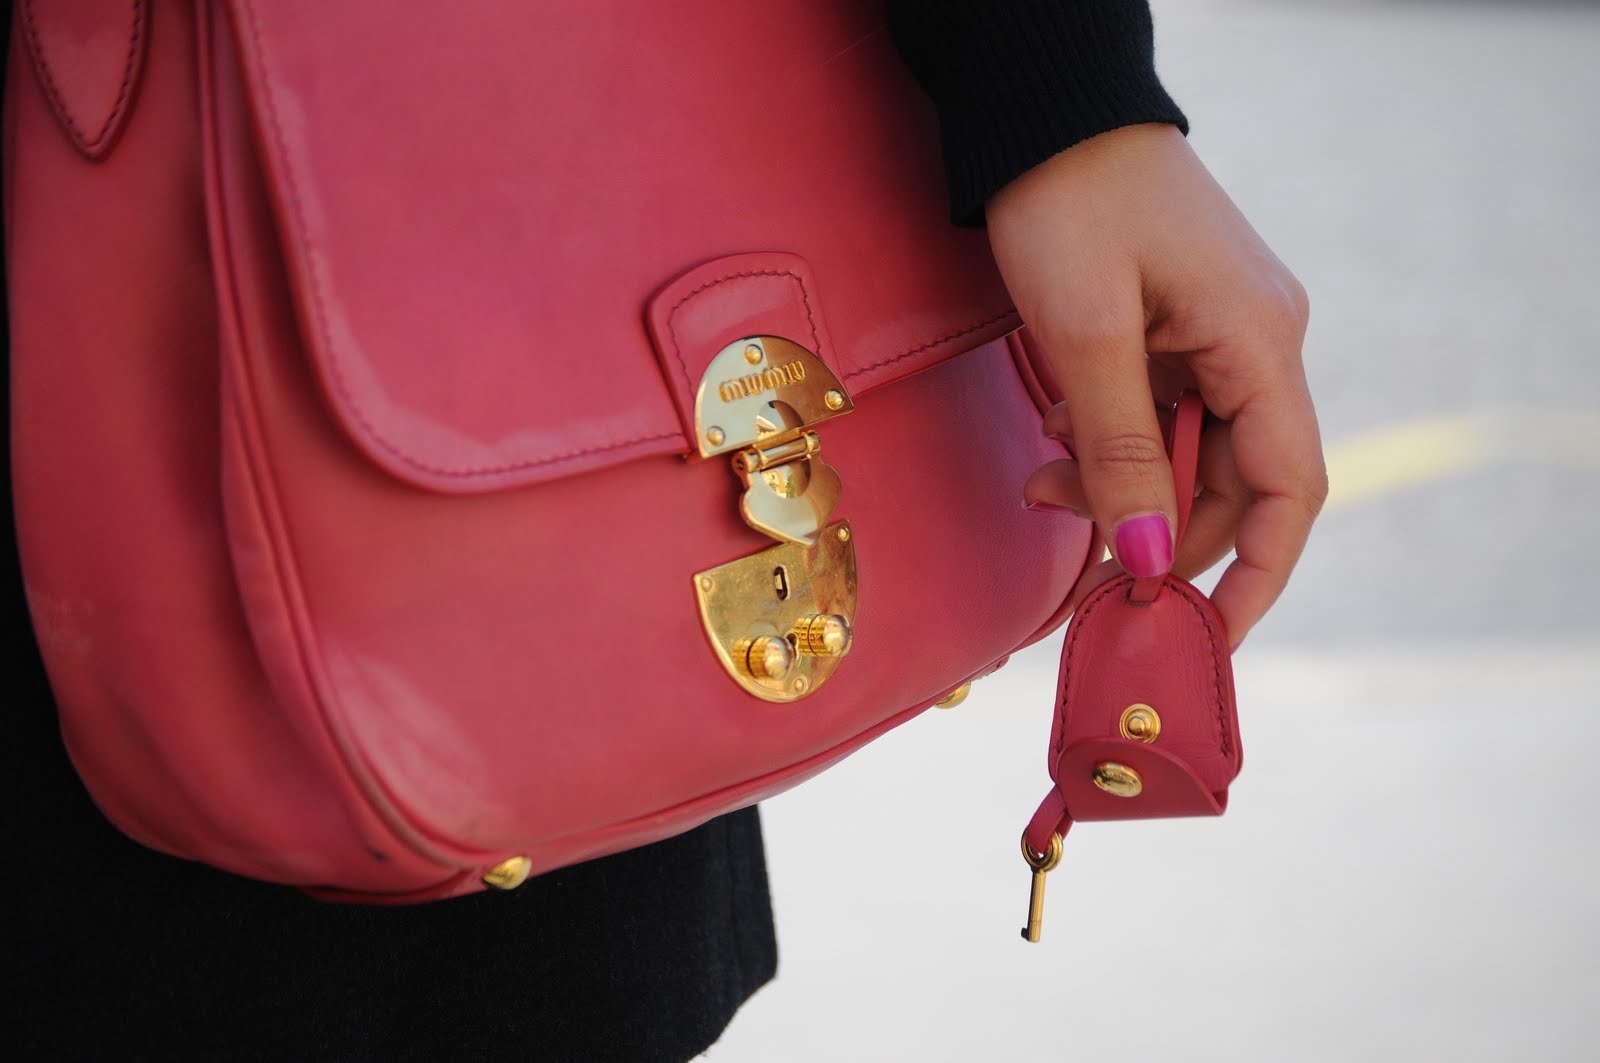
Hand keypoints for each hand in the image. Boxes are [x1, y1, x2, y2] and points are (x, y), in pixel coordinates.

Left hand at [992, 123, 1324, 645]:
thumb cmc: (1068, 201)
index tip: (1203, 638)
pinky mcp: (1175, 328)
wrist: (1043, 110)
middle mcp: (1256, 345)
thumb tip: (1145, 560)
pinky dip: (1105, 444)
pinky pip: (1156, 414)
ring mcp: (1217, 336)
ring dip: (1116, 489)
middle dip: (1152, 534)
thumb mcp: (1087, 335)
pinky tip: (1053, 437)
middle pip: (1227, 484)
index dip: (1254, 576)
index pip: (1290, 492)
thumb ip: (1120, 451)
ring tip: (1040, 489)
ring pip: (1183, 455)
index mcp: (1260, 344)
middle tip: (1075, 575)